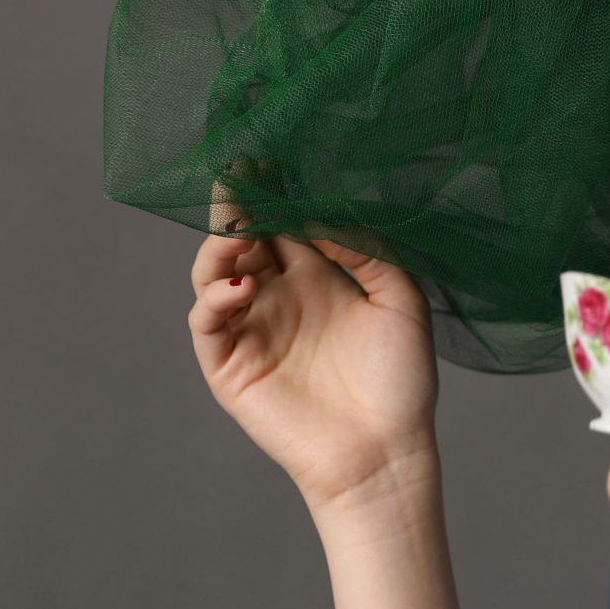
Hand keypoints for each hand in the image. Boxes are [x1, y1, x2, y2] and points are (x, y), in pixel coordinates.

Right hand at [188, 182, 439, 513]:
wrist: (387, 452)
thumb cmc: (401, 381)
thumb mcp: (401, 300)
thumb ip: (367, 251)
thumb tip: (323, 212)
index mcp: (319, 277)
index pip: (284, 222)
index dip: (272, 191)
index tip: (266, 156)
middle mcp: (281, 296)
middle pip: (243, 238)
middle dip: (236, 205)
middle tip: (237, 173)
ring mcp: (253, 329)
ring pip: (215, 273)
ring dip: (221, 246)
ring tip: (239, 231)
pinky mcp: (230, 366)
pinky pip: (207, 322)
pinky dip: (215, 297)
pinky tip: (242, 284)